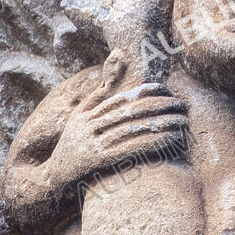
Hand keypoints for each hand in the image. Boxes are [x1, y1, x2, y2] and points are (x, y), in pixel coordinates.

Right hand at [48, 53, 189, 189]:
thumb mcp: (80, 115)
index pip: (122, 97)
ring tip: (183, 123)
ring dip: (162, 125)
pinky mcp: (98, 161)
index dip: (147, 92)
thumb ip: (100, 91)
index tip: (168, 91)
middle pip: (131, 111)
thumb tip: (117, 54)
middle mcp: (89, 125)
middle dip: (161, 107)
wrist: (51, 179)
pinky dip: (153, 143)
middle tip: (183, 106)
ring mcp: (93, 143)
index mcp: (86, 114)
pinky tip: (171, 141)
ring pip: (134, 128)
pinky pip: (131, 148)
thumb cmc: (72, 145)